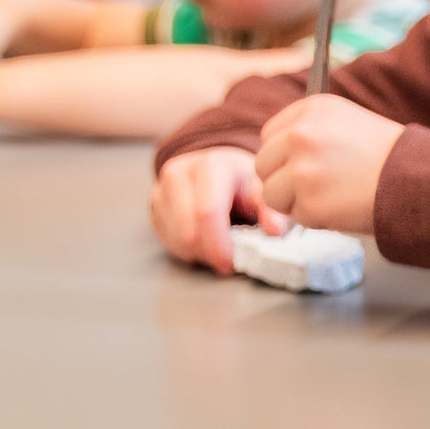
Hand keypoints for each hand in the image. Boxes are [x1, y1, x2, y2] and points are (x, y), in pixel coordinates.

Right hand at [149, 147, 276, 273]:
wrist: (218, 165)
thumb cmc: (243, 180)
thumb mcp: (264, 189)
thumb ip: (271, 210)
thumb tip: (274, 230)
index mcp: (212, 165)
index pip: (207, 212)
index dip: (219, 244)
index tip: (232, 263)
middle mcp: (181, 173)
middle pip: (188, 230)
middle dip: (210, 253)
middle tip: (229, 260)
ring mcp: (162, 188)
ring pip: (176, 239)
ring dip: (199, 253)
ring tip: (219, 245)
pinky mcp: (155, 204)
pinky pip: (167, 240)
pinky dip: (187, 249)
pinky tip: (204, 240)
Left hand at [255, 96, 403, 234]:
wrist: (419, 180)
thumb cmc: (389, 156)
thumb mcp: (348, 123)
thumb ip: (311, 131)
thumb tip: (275, 155)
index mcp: (313, 109)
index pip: (270, 134)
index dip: (284, 155)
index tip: (304, 164)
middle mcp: (302, 134)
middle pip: (263, 164)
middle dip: (283, 180)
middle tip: (317, 186)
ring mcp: (303, 169)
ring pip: (270, 193)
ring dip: (295, 202)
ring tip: (330, 196)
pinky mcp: (309, 201)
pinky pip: (296, 216)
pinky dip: (315, 218)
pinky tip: (342, 207)